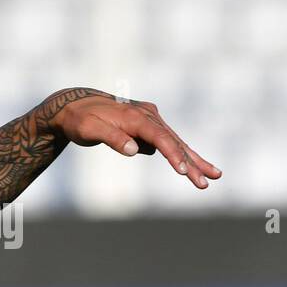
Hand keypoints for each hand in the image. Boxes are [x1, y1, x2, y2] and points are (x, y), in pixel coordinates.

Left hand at [50, 92, 220, 188]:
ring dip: (192, 159)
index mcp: (134, 117)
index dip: (173, 155)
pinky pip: (166, 140)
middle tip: (209, 180)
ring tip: (212, 176)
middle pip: (173, 141)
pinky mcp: (147, 122)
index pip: (159, 138)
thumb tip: (134, 150)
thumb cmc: (80, 120)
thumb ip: (112, 138)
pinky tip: (190, 166)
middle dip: (192, 162)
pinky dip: (179, 152)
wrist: (73, 105)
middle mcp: (146, 114)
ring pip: (174, 141)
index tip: (185, 172)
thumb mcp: (89, 130)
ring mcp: (149, 117)